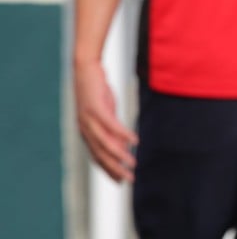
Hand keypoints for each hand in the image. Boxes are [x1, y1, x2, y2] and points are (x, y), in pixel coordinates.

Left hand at [73, 59, 136, 181]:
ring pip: (105, 143)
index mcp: (87, 133)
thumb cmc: (97, 92)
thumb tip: (124, 146)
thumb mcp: (107, 113)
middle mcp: (86, 130)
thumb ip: (112, 130)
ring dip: (120, 156)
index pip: (98, 157)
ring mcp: (89, 120)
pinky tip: (135, 141)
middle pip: (101, 155)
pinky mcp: (96, 109)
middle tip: (129, 179)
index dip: (109, 170)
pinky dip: (124, 134)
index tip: (120, 182)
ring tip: (133, 164)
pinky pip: (112, 125)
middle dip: (115, 169)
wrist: (86, 70)